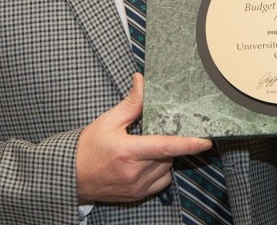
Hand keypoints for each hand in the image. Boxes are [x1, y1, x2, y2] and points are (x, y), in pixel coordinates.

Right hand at [75, 73, 213, 202]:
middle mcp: (135, 173)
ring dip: (164, 156)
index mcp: (128, 152)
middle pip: (168, 155)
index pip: (165, 147)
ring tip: (145, 148)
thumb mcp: (107, 122)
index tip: (205, 141)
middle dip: (166, 141)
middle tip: (153, 132)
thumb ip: (130, 104)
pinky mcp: (138, 195)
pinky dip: (160, 170)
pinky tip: (147, 162)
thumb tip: (142, 81)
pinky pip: (161, 181)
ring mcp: (137, 187)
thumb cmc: (87, 148)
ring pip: (167, 168)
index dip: (188, 144)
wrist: (71, 176)